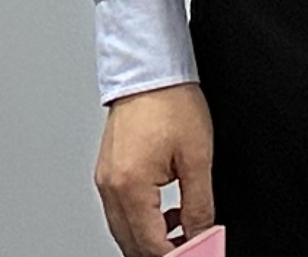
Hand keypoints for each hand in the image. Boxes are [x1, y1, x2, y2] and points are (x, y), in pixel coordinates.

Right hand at [94, 84, 214, 252]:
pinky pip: (119, 211)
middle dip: (161, 251)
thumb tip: (202, 232)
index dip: (178, 253)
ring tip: (182, 229)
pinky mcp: (106, 172)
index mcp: (130, 186)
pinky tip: (163, 214)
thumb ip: (199, 203)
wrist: (150, 69)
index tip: (198, 251)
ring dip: (150, 238)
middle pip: (132, 244)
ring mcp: (105, 180)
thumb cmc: (170, 101)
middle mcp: (110, 187)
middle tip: (191, 245)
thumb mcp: (197, 156)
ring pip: (123, 231)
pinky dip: (139, 220)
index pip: (151, 244)